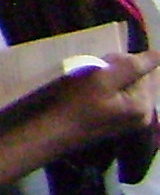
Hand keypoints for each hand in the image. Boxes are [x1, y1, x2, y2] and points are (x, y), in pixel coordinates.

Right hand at [0, 51, 159, 189]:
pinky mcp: (116, 122)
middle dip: (117, 71)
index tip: (100, 67)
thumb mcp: (101, 79)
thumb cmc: (73, 104)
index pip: (145, 70)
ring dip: (108, 79)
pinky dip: (105, 89)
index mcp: (144, 105)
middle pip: (138, 79)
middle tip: (91, 74)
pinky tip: (88, 92)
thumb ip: (131, 66)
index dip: (121, 62)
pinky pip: (118, 96)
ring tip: (87, 83)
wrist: (49, 132)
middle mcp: (143, 115)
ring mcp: (130, 120)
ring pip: (126, 86)